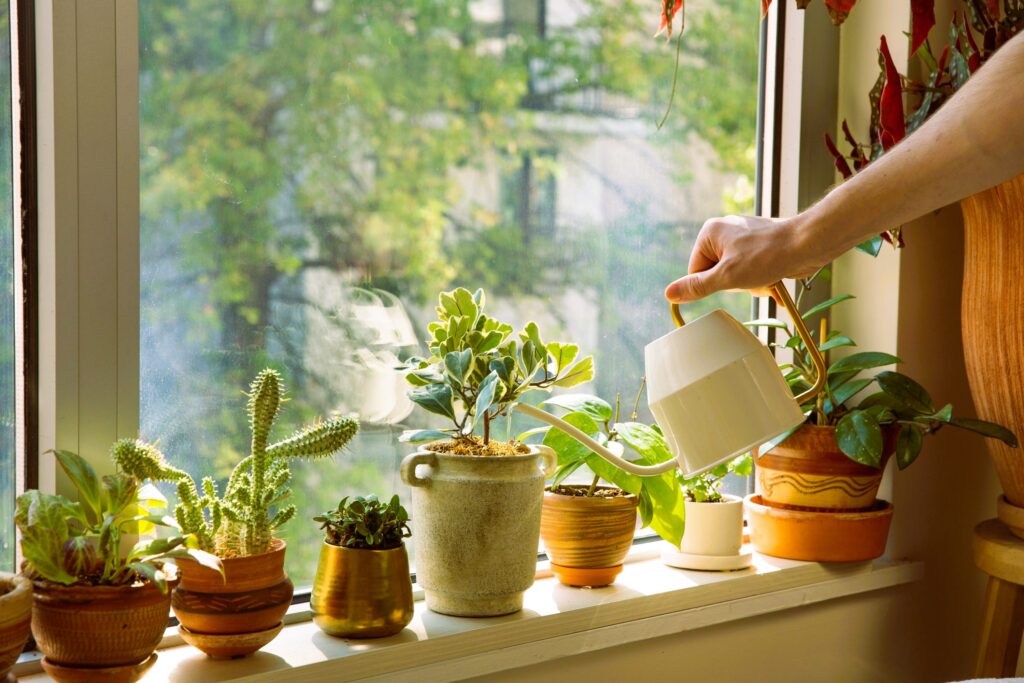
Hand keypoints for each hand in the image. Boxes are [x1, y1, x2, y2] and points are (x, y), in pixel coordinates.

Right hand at [664, 215, 821, 302]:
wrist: (808, 244)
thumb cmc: (768, 256)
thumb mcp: (728, 277)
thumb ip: (697, 287)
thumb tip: (668, 294)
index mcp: (710, 232)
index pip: (695, 271)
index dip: (713, 283)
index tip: (732, 280)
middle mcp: (724, 231)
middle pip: (715, 273)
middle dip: (735, 284)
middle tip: (751, 277)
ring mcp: (743, 238)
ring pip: (734, 275)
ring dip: (750, 284)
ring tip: (765, 276)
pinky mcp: (759, 245)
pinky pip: (750, 270)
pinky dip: (760, 278)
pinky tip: (773, 276)